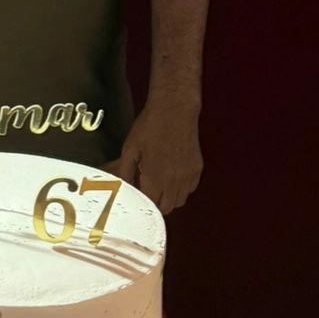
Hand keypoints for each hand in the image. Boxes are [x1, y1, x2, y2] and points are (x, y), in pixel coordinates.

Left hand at [109, 100, 202, 215]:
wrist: (174, 109)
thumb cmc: (149, 127)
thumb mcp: (129, 149)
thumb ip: (125, 173)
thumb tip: (121, 188)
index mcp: (155, 178)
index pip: (149, 205)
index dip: (141, 204)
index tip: (136, 198)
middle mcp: (174, 182)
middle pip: (166, 208)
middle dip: (155, 205)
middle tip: (146, 193)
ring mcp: (188, 176)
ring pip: (179, 201)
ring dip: (168, 199)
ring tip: (158, 186)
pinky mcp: (197, 169)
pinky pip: (189, 189)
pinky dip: (181, 189)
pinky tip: (172, 177)